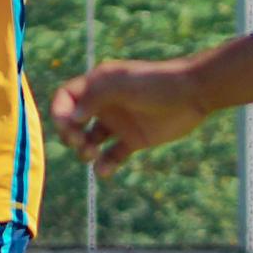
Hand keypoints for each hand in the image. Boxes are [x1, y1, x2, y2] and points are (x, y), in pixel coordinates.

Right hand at [49, 58, 207, 170]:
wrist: (192, 93)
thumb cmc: (156, 82)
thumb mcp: (122, 84)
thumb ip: (94, 97)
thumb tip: (71, 119)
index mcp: (98, 86)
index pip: (66, 98)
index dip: (60, 113)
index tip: (68, 126)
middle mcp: (105, 105)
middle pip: (73, 123)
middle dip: (69, 135)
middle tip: (79, 142)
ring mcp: (119, 123)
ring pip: (89, 141)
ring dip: (84, 151)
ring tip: (93, 154)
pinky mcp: (133, 140)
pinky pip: (112, 157)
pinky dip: (105, 166)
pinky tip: (106, 170)